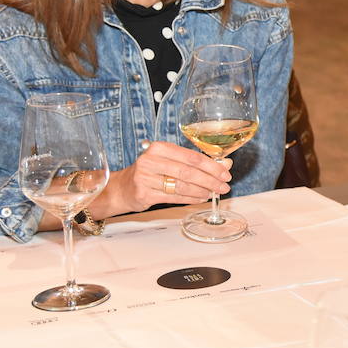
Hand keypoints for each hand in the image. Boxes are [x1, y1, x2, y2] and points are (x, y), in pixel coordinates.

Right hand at [92, 140, 232, 218]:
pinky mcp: (144, 194)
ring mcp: (146, 178)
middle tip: (224, 186)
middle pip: (188, 172)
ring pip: (182, 186)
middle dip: (210, 180)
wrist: (123, 188)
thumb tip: (223, 165)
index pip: (191, 156)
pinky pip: (174, 198)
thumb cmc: (150, 172)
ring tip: (214, 193)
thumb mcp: (168, 160)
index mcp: (159, 148)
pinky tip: (201, 198)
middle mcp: (151, 161)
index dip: (211, 166)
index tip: (225, 173)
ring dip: (202, 191)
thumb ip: (192, 162)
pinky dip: (191, 199)